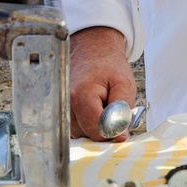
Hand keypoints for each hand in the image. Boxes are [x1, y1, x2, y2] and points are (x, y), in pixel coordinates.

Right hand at [68, 26, 137, 140]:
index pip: (96, 130)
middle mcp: (65, 104)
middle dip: (104, 127)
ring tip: (101, 105)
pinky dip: (87, 123)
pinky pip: (76, 129)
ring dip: (95, 125)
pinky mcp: (61, 112)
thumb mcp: (125, 84)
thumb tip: (119, 135)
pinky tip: (93, 108)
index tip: (120, 120)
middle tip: (110, 107)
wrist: (93, 50)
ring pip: (82, 134)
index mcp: (80, 95)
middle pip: (88, 134)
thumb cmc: (108, 66)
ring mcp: (61, 108)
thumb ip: (123, 111)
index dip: (112, 130)